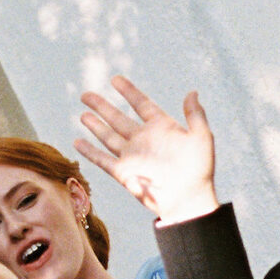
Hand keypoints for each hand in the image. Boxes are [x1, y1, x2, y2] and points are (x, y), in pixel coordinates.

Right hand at [76, 78, 217, 224]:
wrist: (188, 198)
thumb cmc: (198, 170)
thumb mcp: (201, 137)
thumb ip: (195, 114)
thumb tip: (192, 92)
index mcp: (161, 128)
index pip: (141, 104)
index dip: (129, 91)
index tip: (115, 80)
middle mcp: (144, 140)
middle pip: (118, 118)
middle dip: (102, 106)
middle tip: (86, 95)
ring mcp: (132, 155)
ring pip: (108, 136)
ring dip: (95, 125)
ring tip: (83, 114)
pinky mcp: (123, 171)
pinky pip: (102, 159)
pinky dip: (90, 151)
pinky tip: (77, 142)